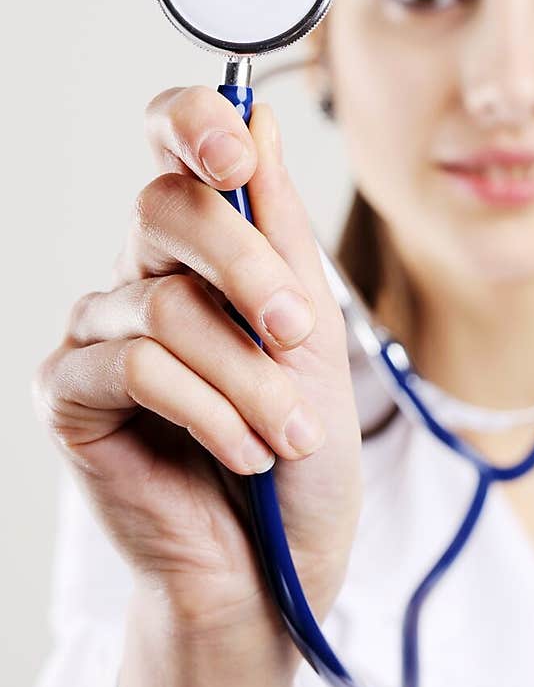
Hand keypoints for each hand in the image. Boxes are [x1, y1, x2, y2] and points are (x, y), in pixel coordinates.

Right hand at [34, 85, 363, 659]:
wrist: (273, 565)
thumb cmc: (299, 453)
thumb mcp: (313, 337)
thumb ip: (280, 235)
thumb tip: (260, 121)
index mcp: (201, 253)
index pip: (173, 147)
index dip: (194, 124)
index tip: (239, 156)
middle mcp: (139, 278)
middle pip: (166, 207)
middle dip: (249, 271)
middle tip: (300, 336)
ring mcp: (96, 335)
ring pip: (162, 304)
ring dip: (246, 376)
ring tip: (286, 435)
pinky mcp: (67, 396)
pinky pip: (134, 368)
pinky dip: (207, 411)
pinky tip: (242, 452)